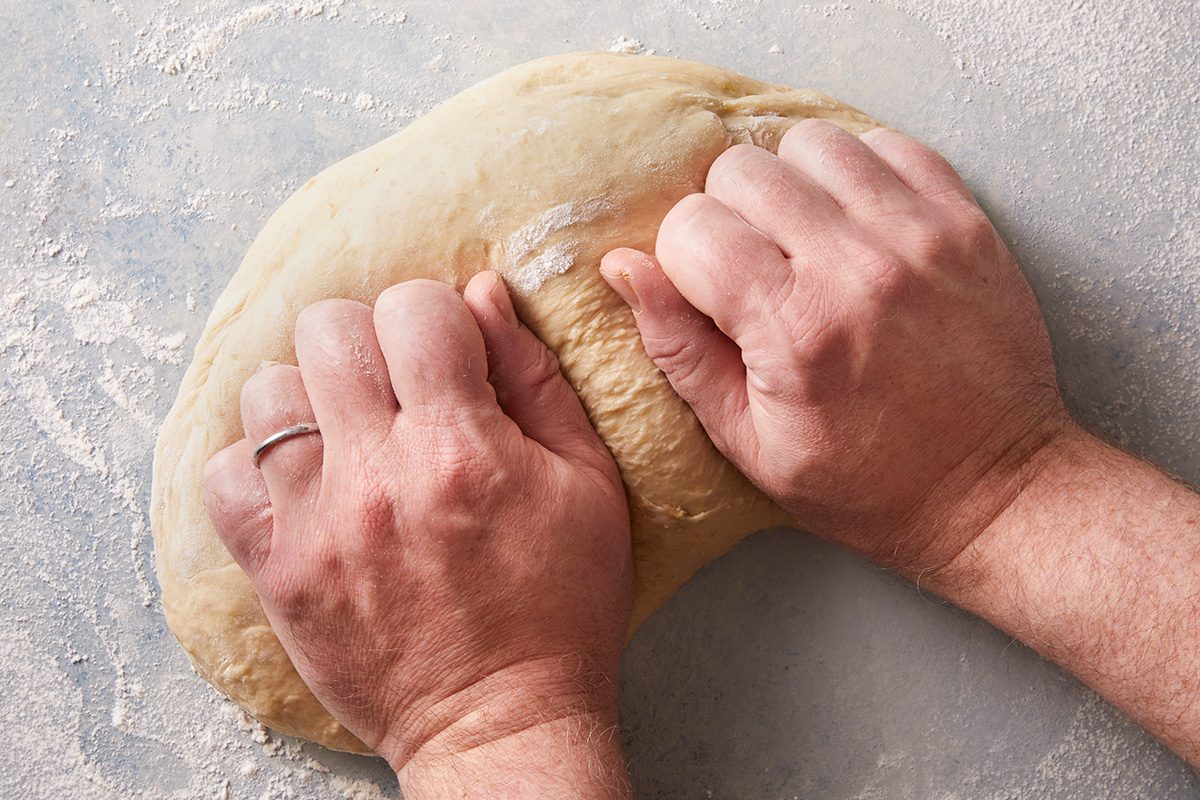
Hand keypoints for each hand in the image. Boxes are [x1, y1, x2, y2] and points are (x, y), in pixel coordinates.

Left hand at [202, 273, 631, 793]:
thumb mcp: (588, 484)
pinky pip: (222, 476)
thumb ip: (535, 379)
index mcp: (463, 448)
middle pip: (325, 329)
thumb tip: (483, 293)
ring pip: (266, 392)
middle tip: (394, 389)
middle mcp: (379, 477)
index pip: (412, 306)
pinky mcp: (279, 571)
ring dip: (310, 399)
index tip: (447, 356)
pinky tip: (305, 485)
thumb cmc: (561, 604)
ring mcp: (318, 526)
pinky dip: (257, 467)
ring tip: (348, 437)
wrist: (501, 721)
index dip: (433, 317)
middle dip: (366, 341)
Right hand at [601, 120, 1069, 575]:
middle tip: (755, 270)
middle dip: (728, 216)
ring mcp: (918, 234)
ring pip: (810, 141)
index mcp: (794, 329)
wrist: (993, 487)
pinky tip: (855, 226)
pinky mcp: (964, 220)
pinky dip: (855, 174)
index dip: (683, 262)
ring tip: (803, 240)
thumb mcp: (749, 442)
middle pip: (742, 170)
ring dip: (790, 184)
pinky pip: (884, 144)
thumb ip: (679, 350)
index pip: (691, 227)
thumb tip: (624, 268)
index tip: (711, 298)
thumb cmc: (866, 482)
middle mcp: (856, 266)